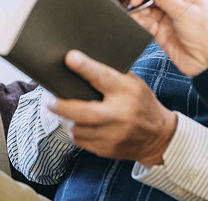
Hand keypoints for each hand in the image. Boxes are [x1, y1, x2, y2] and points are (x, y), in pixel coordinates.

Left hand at [49, 50, 176, 166]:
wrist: (158, 136)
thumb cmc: (142, 103)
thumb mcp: (135, 84)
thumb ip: (112, 76)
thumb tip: (82, 65)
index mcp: (128, 92)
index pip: (105, 78)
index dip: (86, 67)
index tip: (70, 58)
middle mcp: (120, 115)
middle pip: (85, 112)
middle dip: (63, 105)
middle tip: (49, 100)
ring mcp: (113, 136)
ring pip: (78, 129)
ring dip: (67, 119)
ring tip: (63, 110)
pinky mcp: (106, 150)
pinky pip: (81, 141)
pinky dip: (76, 131)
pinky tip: (77, 123)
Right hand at [129, 0, 207, 76]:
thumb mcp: (187, 13)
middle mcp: (176, 4)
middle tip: (136, 2)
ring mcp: (167, 17)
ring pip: (147, 7)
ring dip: (138, 8)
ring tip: (134, 12)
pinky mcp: (160, 31)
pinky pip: (145, 22)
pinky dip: (138, 20)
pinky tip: (135, 21)